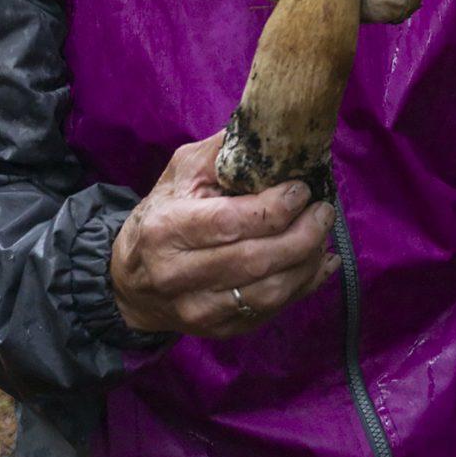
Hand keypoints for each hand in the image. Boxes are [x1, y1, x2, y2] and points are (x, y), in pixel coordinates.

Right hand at [109, 131, 339, 338]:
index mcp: (168, 228)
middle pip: (255, 260)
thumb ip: (221, 151)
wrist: (131, 281)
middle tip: (324, 211)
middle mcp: (179, 275)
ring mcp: (199, 309)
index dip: (274, 208)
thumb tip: (268, 125)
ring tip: (323, 233)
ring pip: (268, 293)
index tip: (302, 189)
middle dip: (302, 235)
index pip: (230, 222)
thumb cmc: (163, 214)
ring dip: (307, 263)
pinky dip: (303, 287)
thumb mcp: (181, 172)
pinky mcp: (218, 331)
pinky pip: (270, 312)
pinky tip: (320, 262)